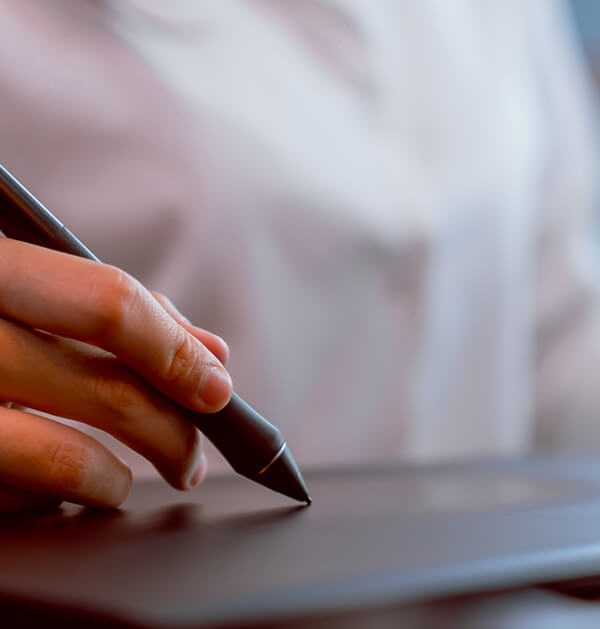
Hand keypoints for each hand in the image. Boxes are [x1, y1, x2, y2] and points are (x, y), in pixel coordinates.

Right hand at [0, 238, 232, 512]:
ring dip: (120, 477)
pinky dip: (58, 500)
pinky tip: (73, 491)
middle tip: (196, 451)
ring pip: (61, 458)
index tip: (218, 387)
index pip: (107, 303)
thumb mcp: (22, 282)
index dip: (174, 349)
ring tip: (140, 478)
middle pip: (104, 388)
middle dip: (171, 429)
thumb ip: (111, 311)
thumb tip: (210, 351)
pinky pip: (10, 496)